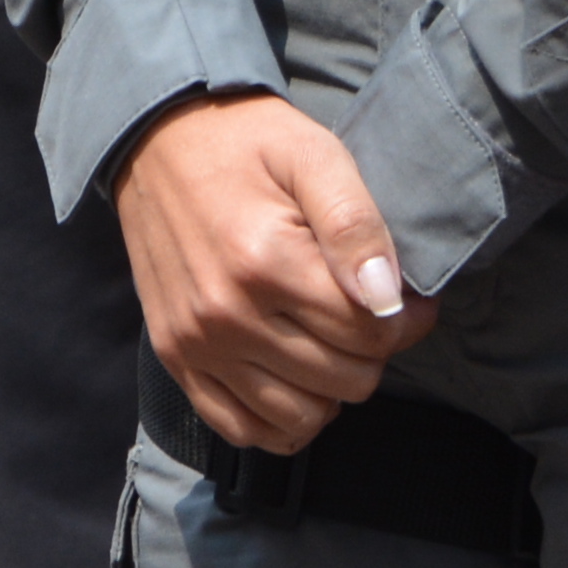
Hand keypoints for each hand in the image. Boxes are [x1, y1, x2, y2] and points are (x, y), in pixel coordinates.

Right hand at [110, 90, 416, 454]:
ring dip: (332, 390)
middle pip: (343, 380)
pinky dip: (281, 421)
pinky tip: (297, 382)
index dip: (406, 321)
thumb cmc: (246, 142)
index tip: (410, 300)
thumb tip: (388, 298)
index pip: (368, 334)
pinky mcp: (175, 358)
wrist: (156, 139)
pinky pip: (242, 429)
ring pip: (301, 418)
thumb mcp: (314, 154)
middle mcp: (226, 315)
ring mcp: (196, 344)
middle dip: (372, 352)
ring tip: (332, 343)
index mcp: (266, 260)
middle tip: (369, 314)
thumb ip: (355, 224)